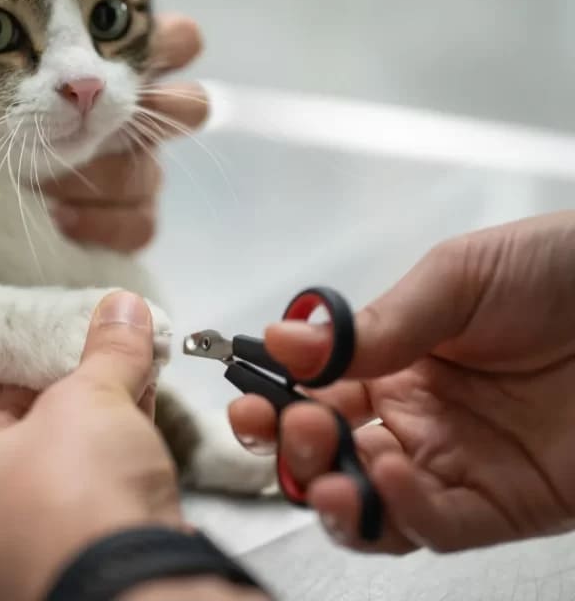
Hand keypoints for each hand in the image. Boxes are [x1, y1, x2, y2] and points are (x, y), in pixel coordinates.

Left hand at [0, 291, 183, 600]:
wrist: (136, 590)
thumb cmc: (75, 503)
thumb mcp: (88, 400)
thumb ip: (105, 351)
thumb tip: (121, 311)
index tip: (14, 344)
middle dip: (45, 384)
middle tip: (76, 348)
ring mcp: (17, 545)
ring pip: (46, 459)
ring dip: (85, 413)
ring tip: (119, 367)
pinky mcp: (69, 555)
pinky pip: (79, 488)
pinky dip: (105, 448)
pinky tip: (139, 407)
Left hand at [46, 13, 207, 252]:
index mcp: (115, 67)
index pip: (175, 42)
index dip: (173, 42)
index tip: (155, 44)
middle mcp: (134, 117)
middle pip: (191, 108)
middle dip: (169, 109)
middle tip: (121, 114)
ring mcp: (137, 170)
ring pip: (145, 175)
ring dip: (91, 179)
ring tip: (36, 180)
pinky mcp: (131, 218)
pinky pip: (139, 226)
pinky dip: (100, 223)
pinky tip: (59, 216)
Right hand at [229, 211, 574, 552]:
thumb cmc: (562, 270)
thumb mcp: (456, 278)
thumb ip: (374, 322)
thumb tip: (285, 340)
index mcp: (397, 360)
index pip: (317, 393)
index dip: (276, 401)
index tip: (251, 398)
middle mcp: (419, 417)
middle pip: (333, 454)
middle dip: (295, 451)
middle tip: (292, 428)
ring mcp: (458, 463)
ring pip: (373, 504)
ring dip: (335, 496)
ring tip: (326, 472)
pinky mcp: (505, 504)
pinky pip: (436, 525)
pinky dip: (399, 512)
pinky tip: (384, 476)